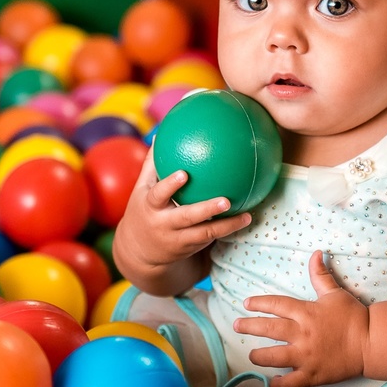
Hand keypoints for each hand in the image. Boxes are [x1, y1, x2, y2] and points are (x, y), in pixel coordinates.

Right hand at [113, 151, 250, 286]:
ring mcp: (177, 239)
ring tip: (247, 216)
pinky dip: (228, 230)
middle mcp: (164, 224)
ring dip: (227, 225)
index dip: (170, 185)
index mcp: (151, 206)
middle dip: (206, 210)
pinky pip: (210, 238)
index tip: (184, 173)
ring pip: (204, 233)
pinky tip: (246, 219)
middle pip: (187, 217)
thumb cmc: (143, 210)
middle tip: (226, 201)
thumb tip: (160, 133)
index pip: (159, 194)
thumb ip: (153, 164)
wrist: (139, 252)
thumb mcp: (142, 189)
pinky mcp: (189, 248)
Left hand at [236, 250, 369, 386]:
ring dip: (258, 356)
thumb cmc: (353, 316)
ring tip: (251, 354)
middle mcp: (302, 334)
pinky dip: (279, 385)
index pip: (276, 305)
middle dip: (249, 326)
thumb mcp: (335, 292)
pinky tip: (272, 382)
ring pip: (273, 357)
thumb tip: (316, 253)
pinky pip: (290, 384)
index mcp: (306, 313)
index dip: (259, 303)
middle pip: (268, 329)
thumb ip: (320, 275)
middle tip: (236, 325)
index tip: (246, 304)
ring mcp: (306, 356)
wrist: (371, 342)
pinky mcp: (312, 375)